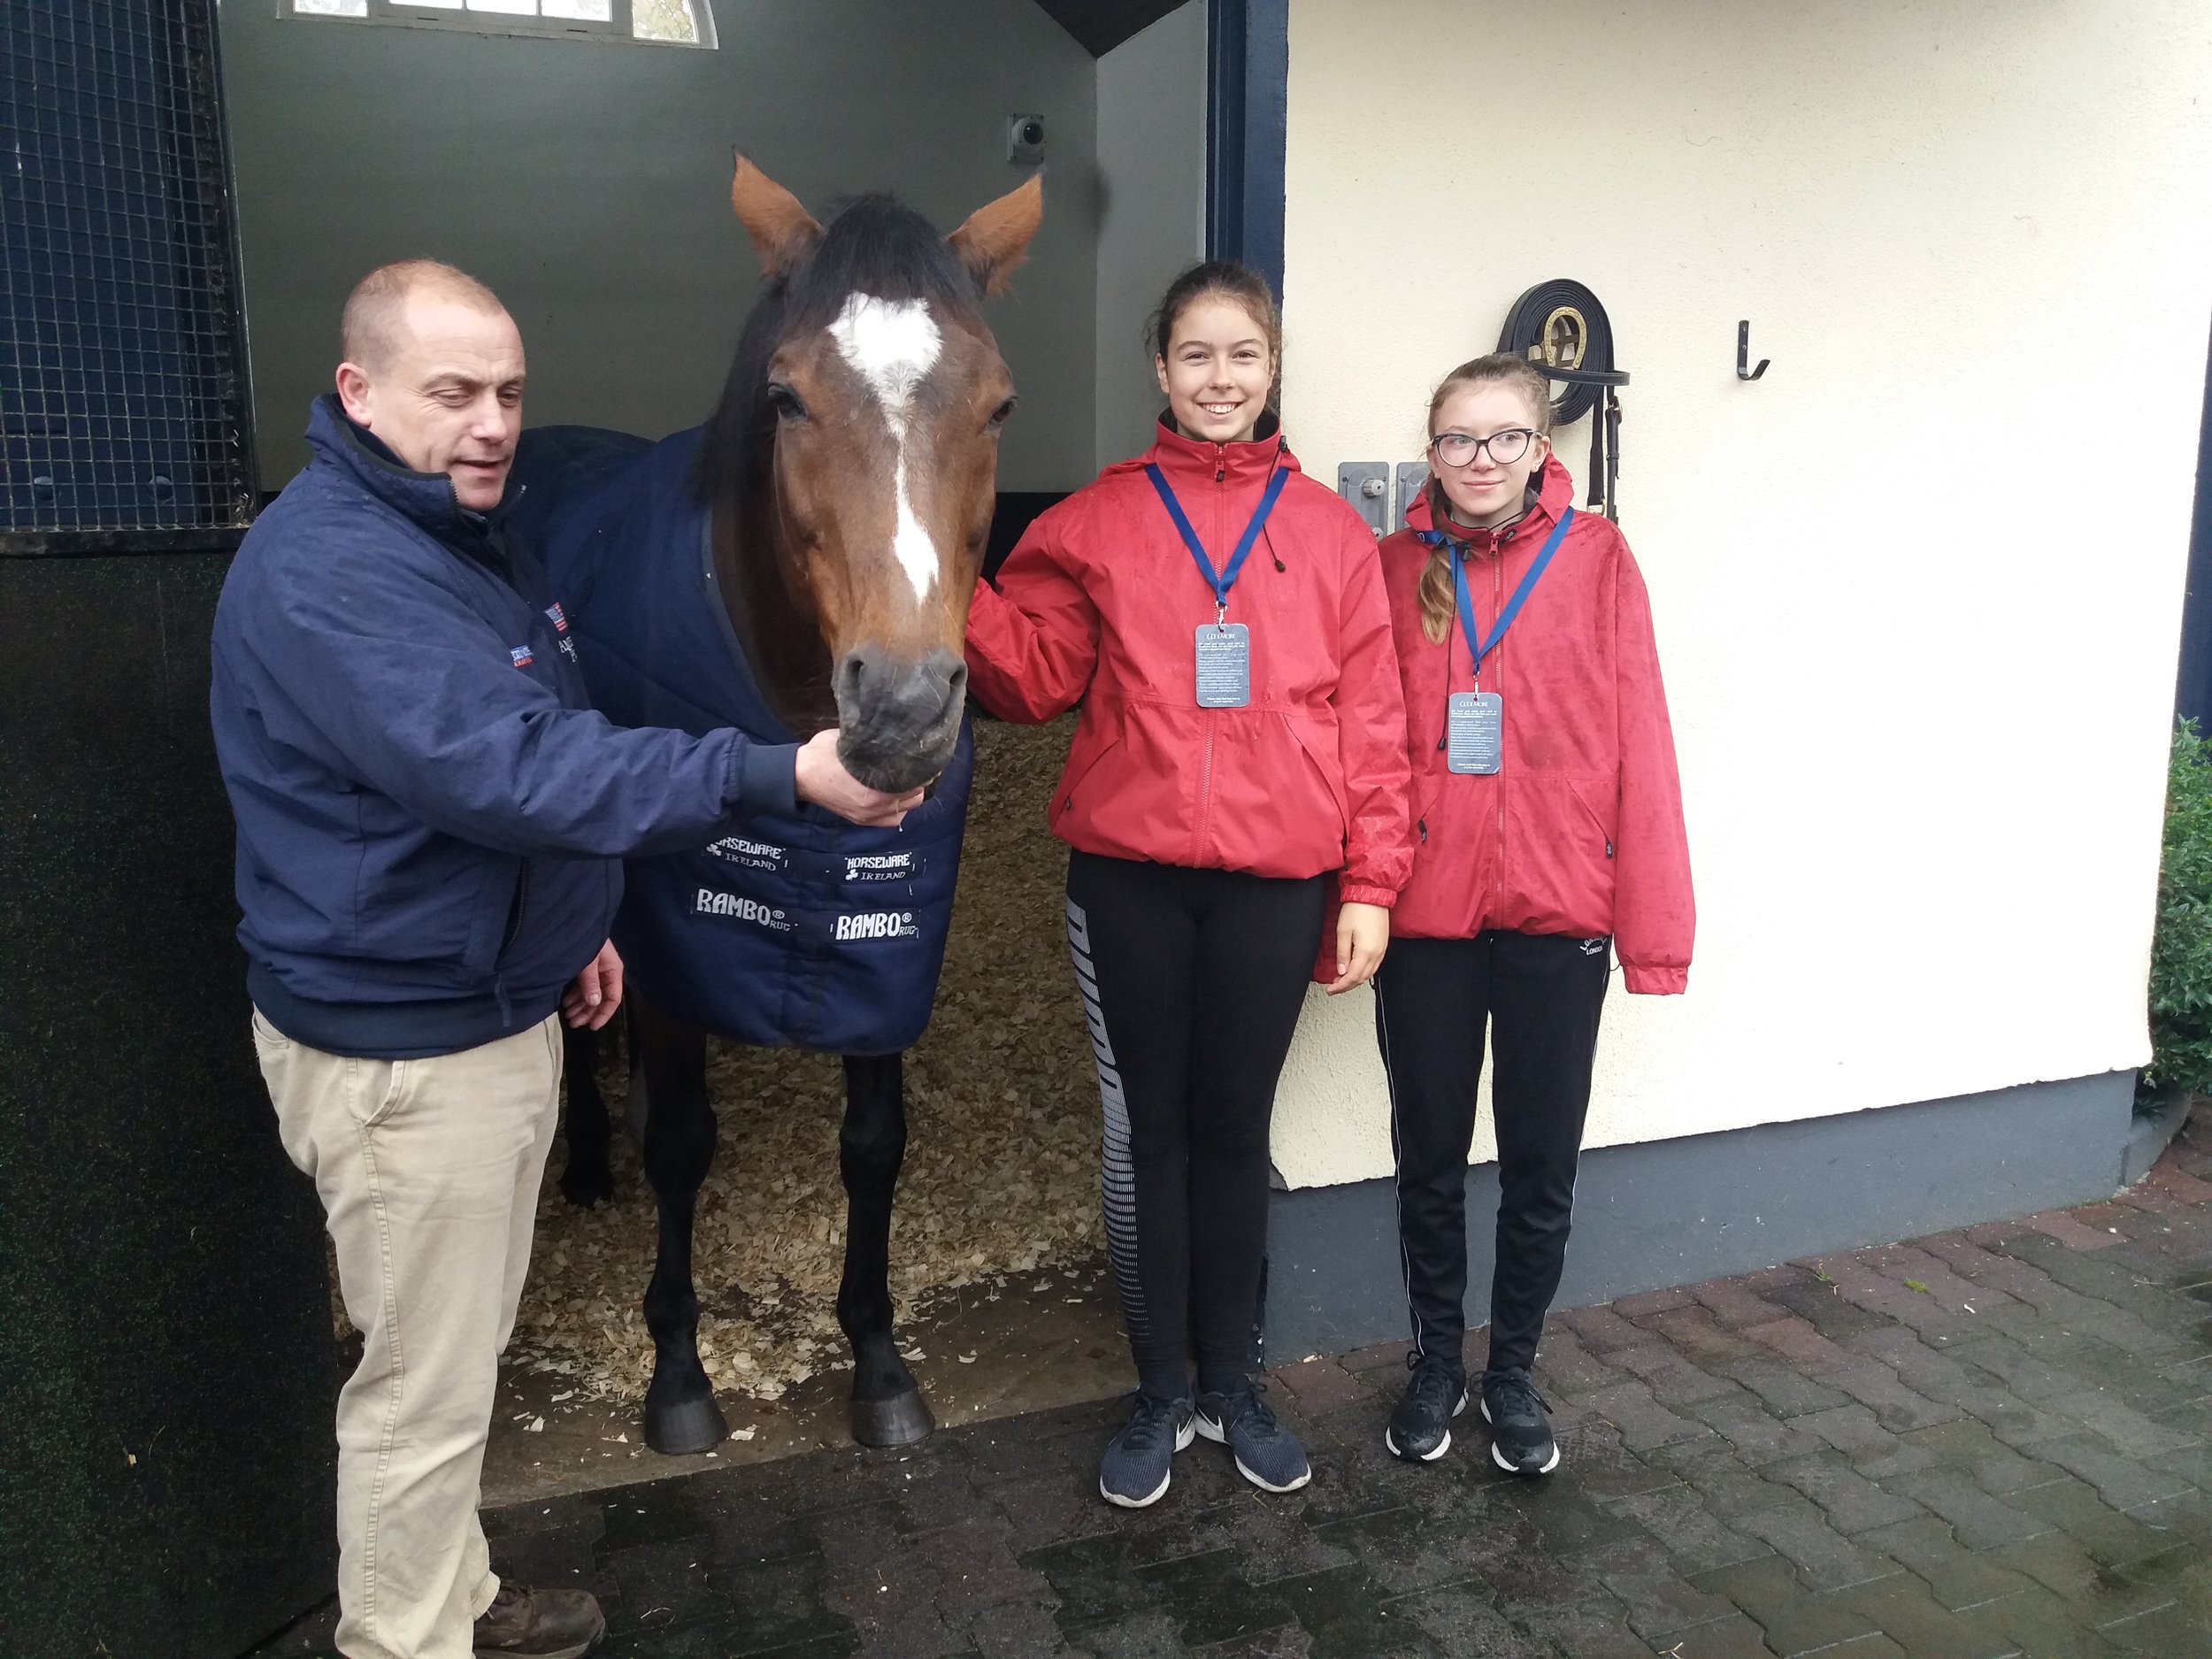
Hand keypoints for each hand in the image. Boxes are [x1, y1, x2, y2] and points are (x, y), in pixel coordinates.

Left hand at [562, 940, 623, 1029]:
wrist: (572, 919)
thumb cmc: (582, 938)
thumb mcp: (587, 961)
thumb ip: (590, 982)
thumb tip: (595, 1002)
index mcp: (613, 970)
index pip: (613, 998)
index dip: (604, 1013)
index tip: (592, 1026)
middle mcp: (606, 971)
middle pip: (601, 998)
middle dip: (588, 1012)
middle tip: (573, 1023)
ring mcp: (594, 969)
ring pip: (591, 993)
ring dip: (581, 1006)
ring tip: (568, 1015)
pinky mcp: (583, 966)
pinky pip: (582, 986)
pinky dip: (575, 996)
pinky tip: (566, 1003)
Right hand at [794, 729, 925, 826]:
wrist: (799, 775)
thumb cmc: (822, 754)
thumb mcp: (850, 740)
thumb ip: (874, 742)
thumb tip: (894, 733)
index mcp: (874, 788)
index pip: (914, 780)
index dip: (921, 767)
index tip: (922, 756)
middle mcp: (875, 806)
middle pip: (915, 796)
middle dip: (918, 781)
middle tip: (915, 767)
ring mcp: (868, 816)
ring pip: (906, 809)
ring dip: (909, 796)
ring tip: (906, 781)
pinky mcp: (861, 820)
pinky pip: (892, 820)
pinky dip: (898, 810)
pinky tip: (896, 797)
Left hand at [1324, 901, 1389, 994]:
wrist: (1373, 894)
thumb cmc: (1356, 910)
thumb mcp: (1342, 932)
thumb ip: (1342, 954)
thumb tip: (1341, 971)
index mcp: (1365, 952)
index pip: (1352, 977)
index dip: (1340, 986)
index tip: (1330, 989)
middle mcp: (1376, 954)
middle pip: (1362, 978)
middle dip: (1347, 986)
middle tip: (1334, 987)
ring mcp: (1382, 950)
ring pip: (1369, 974)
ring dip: (1356, 980)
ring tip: (1342, 980)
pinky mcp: (1383, 945)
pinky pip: (1375, 965)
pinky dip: (1364, 972)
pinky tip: (1356, 970)